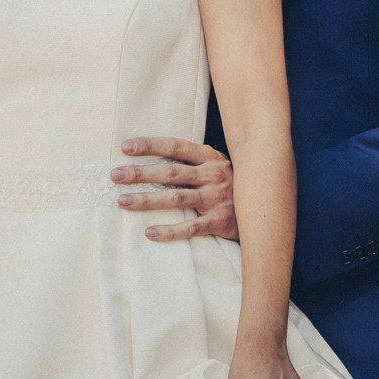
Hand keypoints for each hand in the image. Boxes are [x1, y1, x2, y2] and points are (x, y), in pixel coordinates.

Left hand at [113, 137, 236, 241]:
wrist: (264, 210)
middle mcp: (214, 174)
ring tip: (122, 201)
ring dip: (147, 200)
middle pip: (171, 172)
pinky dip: (170, 231)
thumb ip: (191, 162)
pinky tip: (149, 232)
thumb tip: (149, 159)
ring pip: (176, 198)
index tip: (125, 147)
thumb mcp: (215, 167)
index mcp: (210, 157)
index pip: (175, 146)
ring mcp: (218, 198)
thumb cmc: (230, 185)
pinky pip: (191, 227)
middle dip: (140, 173)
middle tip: (114, 176)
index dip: (150, 145)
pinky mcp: (220, 222)